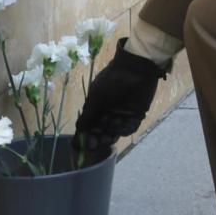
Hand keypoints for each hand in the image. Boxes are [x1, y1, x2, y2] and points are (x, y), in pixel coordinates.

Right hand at [74, 38, 168, 157]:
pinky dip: (124, 130)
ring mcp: (123, 113)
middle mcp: (109, 111)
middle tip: (94, 145)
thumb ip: (88, 115)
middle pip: (101, 131)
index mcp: (97, 105)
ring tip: (106, 139)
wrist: (136, 68)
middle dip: (97, 138)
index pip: (89, 125)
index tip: (80, 146)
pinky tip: (118, 131)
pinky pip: (129, 127)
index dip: (85, 136)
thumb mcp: (96, 97)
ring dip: (110, 137)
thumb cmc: (111, 81)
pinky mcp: (137, 114)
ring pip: (115, 131)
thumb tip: (78, 130)